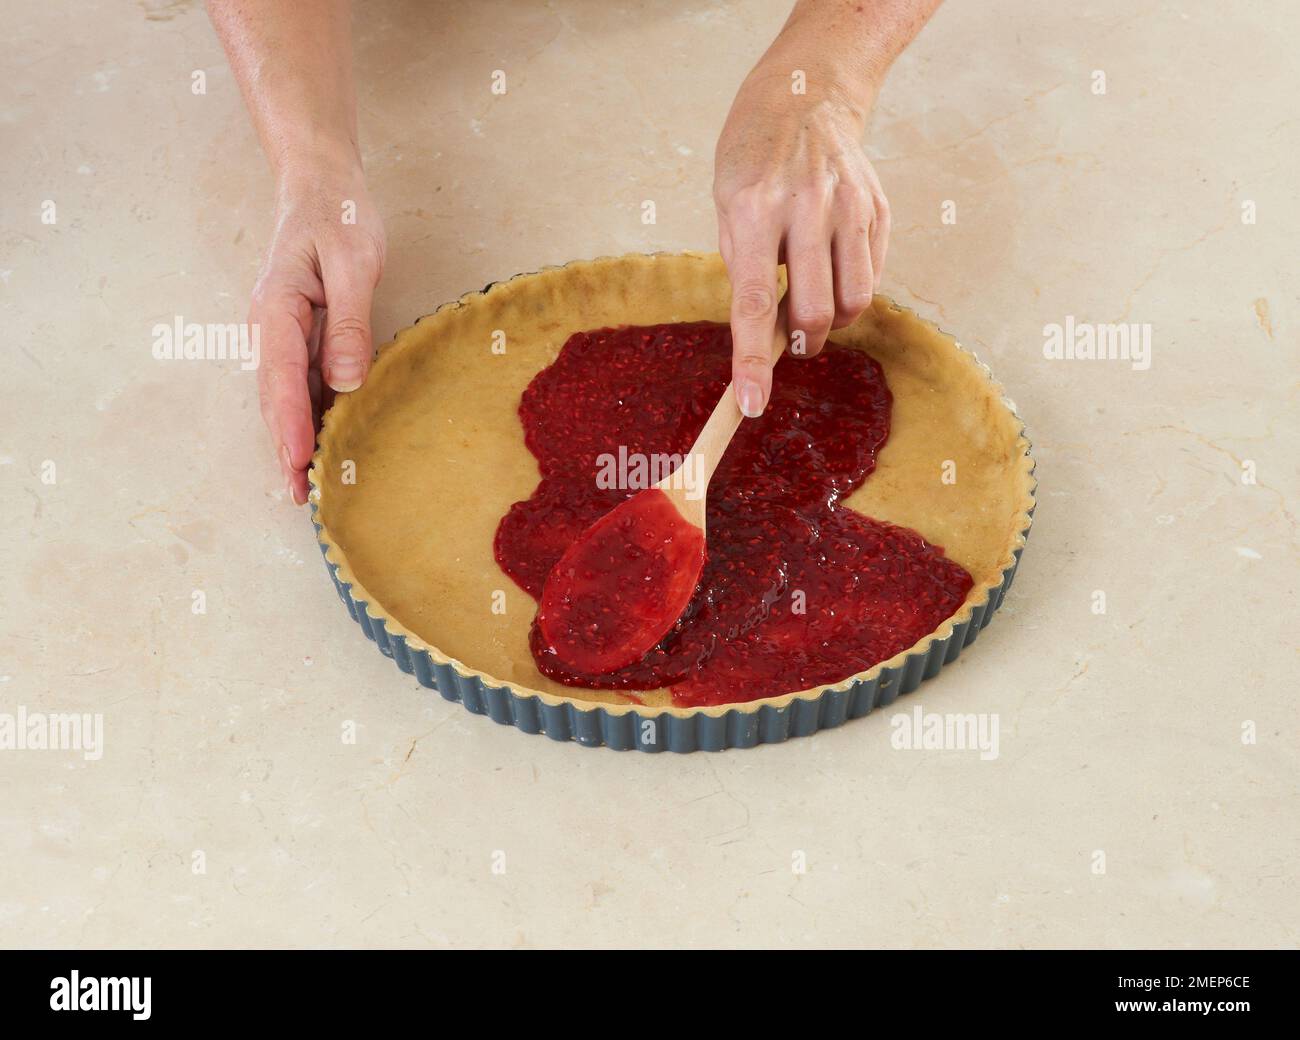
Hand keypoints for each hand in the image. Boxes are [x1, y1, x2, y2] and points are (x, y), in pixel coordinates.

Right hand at [250, 156, 384, 504]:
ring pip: (286, 396)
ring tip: (306, 488)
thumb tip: (346, 380)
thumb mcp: (352, 262)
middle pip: (276, 397)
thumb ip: (349, 322)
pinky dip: (309, 417)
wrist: (321, 186)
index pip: (283, 374)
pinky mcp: (302, 337)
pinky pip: (302, 383)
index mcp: (277, 306)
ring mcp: (284, 334)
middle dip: (285, 447)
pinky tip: (323, 447)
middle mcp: (271, 326)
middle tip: (300, 497)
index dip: (291, 421)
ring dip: (294, 440)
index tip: (299, 459)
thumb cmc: (338, 216)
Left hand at [714, 77, 888, 416]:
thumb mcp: (727, 206)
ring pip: (854, 303)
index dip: (752, 360)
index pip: (755, 304)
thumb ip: (744, 269)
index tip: (750, 404)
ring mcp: (849, 207)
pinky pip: (871, 277)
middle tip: (791, 339)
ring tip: (812, 300)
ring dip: (831, 322)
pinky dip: (850, 290)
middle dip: (802, 343)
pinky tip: (831, 266)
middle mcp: (807, 208)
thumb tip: (762, 335)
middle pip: (815, 312)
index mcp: (755, 211)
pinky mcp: (877, 210)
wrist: (805, 98)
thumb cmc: (752, 161)